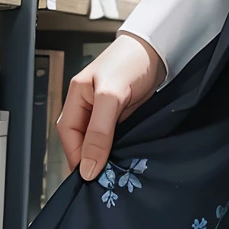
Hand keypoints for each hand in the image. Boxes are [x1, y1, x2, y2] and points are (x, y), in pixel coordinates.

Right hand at [58, 31, 164, 180]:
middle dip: (90, 160)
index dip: (77, 157)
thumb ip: (98, 131)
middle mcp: (88, 105)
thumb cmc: (131, 62)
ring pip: (99, 142)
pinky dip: (119, 149)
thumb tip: (87, 166)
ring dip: (106, 157)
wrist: (159, 48)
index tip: (90, 177)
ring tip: (116, 174)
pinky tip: (127, 159)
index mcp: (76, 97)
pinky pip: (116, 138)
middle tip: (104, 181)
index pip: (68, 135)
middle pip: (81, 141)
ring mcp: (106, 111)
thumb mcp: (111, 96)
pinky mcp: (123, 115)